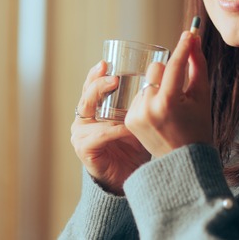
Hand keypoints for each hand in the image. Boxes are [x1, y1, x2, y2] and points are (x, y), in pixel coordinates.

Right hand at [70, 61, 150, 194]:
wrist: (129, 177)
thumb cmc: (133, 146)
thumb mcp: (136, 119)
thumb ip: (138, 102)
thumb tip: (157, 77)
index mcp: (93, 110)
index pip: (90, 87)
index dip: (96, 74)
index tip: (106, 62)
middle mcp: (83, 120)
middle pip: (86, 96)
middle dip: (98, 84)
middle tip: (114, 77)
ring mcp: (80, 135)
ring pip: (90, 113)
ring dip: (107, 104)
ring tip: (120, 95)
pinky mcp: (85, 149)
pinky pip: (99, 135)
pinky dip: (113, 130)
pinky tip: (126, 126)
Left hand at [125, 31, 211, 157]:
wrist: (182, 162)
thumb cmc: (197, 128)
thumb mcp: (202, 97)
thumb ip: (197, 66)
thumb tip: (193, 40)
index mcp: (168, 103)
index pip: (174, 66)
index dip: (183, 48)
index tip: (189, 34)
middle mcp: (148, 108)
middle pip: (155, 69)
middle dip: (168, 73)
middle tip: (179, 90)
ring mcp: (136, 115)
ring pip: (147, 82)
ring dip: (158, 87)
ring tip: (170, 110)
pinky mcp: (130, 120)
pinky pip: (140, 96)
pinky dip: (150, 100)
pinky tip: (160, 116)